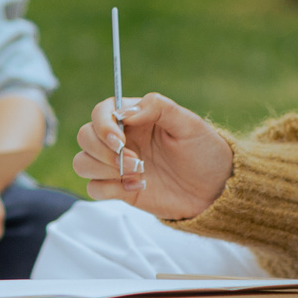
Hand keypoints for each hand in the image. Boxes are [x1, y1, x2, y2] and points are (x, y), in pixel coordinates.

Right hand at [73, 93, 232, 218]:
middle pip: (85, 137)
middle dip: (103, 151)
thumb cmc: (204, 151)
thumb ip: (157, 107)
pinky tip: (139, 187)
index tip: (120, 140)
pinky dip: (109, 189)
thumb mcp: (188, 123)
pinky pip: (93, 189)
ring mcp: (117, 165)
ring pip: (82, 162)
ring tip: (139, 173)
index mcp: (135, 118)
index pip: (101, 112)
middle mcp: (121, 139)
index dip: (102, 125)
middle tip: (137, 161)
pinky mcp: (119, 189)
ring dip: (104, 169)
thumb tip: (123, 112)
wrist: (215, 189)